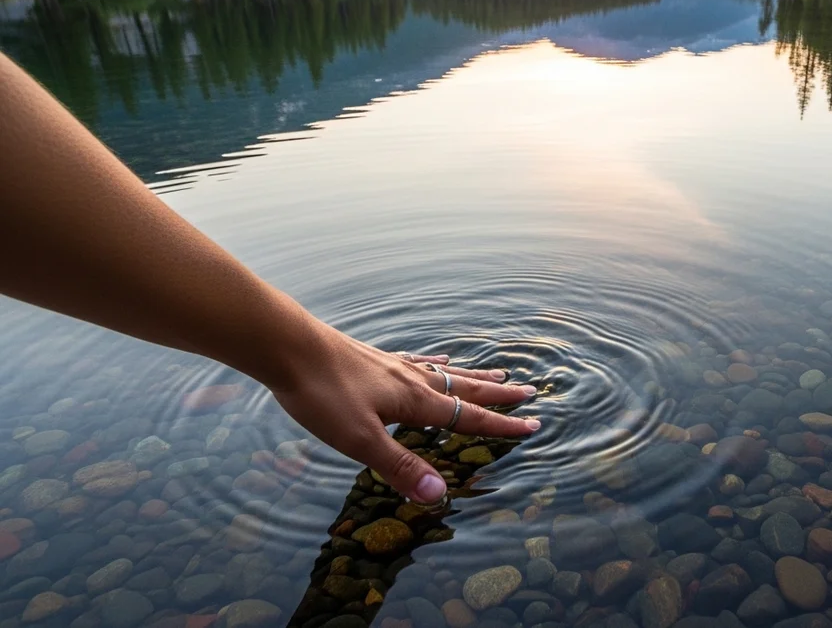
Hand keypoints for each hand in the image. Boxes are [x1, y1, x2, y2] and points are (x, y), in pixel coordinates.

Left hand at [267, 326, 539, 503]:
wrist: (288, 346)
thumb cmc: (321, 394)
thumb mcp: (359, 440)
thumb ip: (399, 467)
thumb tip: (438, 495)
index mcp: (415, 402)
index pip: (467, 417)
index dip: (500, 426)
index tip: (533, 426)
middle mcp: (413, 380)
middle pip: (466, 389)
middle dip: (499, 397)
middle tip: (531, 393)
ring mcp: (395, 366)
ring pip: (447, 372)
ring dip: (476, 378)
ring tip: (499, 376)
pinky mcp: (376, 359)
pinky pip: (420, 361)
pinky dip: (439, 362)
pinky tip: (442, 358)